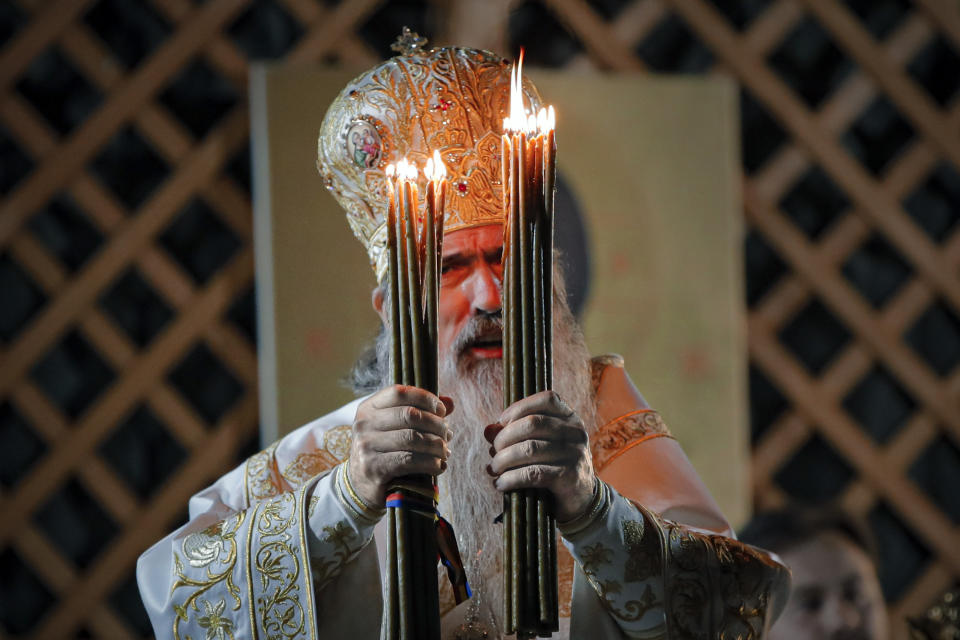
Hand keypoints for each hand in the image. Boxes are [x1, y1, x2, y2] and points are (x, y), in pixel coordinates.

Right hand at [347, 385, 453, 505]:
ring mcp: (366, 446)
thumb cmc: (384, 451)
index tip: (442, 411)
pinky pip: (410, 461)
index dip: (426, 398)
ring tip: (445, 452)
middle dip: (436, 424)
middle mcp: (364, 424)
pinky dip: (430, 463)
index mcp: (368, 408)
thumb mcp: (396, 428)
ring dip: (437, 445)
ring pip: (413, 438)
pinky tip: (439, 467)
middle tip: (448, 435)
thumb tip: (450, 402)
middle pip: (410, 415)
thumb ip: (421, 412)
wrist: (360, 485)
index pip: (400, 393)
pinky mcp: (374, 468)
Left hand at [486, 390, 595, 521]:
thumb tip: (488, 430)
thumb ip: (513, 434)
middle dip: (505, 437)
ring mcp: (574, 455)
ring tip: (494, 468)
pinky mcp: (569, 478)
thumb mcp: (538, 445)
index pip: (546, 400)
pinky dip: (510, 478)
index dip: (519, 407)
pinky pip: (532, 474)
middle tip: (494, 451)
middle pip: (532, 423)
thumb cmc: (553, 466)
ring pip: (529, 449)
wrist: (580, 500)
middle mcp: (575, 433)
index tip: (501, 422)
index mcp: (570, 418)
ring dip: (503, 459)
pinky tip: (501, 484)